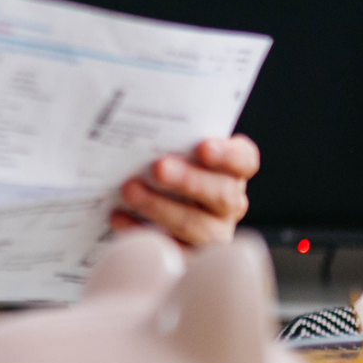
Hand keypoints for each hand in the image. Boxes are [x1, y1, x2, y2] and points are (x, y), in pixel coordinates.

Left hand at [110, 135, 258, 249]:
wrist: (145, 205)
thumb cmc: (161, 166)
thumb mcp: (170, 146)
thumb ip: (167, 134)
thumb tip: (134, 104)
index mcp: (231, 170)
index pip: (244, 160)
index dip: (227, 154)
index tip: (202, 147)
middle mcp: (228, 203)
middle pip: (223, 195)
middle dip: (189, 181)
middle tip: (158, 168)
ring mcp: (213, 234)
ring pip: (197, 227)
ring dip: (161, 207)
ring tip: (130, 190)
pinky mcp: (188, 258)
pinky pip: (171, 252)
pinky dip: (142, 232)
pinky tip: (118, 217)